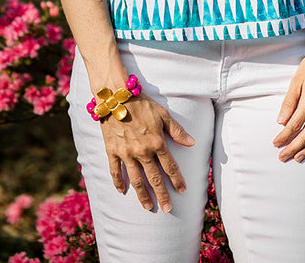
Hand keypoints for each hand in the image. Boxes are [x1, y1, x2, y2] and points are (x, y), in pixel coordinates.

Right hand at [102, 95, 194, 212]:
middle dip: (162, 195)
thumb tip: (192, 142)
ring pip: (136, 179)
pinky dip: (118, 182)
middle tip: (167, 209)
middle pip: (154, 178)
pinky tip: (122, 191)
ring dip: (143, 195)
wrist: (116, 95)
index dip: (177, 180)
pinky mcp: (113, 150)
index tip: (182, 191)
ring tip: (148, 207)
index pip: (170, 166)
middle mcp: (143, 151)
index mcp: (157, 142)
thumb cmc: (142, 103)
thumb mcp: (163, 114)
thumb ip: (177, 130)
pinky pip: (115, 171)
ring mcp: (126, 153)